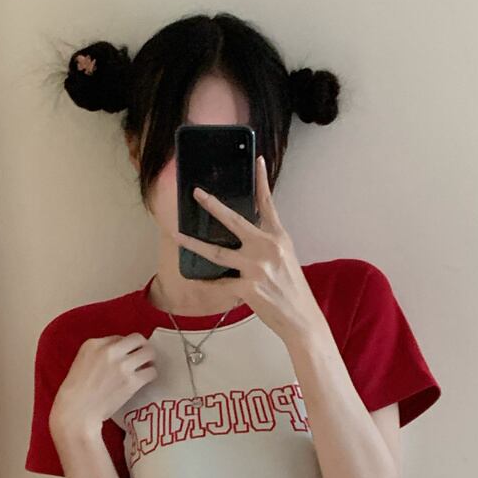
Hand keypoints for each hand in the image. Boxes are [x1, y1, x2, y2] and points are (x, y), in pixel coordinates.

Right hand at [50, 333, 157, 435]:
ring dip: (150, 359)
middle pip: (137, 339)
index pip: (118, 338)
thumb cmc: (75, 392)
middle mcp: (109, 351)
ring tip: (147, 367)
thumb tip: (119, 354)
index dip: (125, 347)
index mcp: (93, 344)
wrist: (77, 412)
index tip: (126, 355)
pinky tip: (146, 379)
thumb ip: (98, 354)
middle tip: (144, 356)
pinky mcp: (131, 381)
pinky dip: (151, 375)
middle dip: (143, 346)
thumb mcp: (81, 363)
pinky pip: (151, 372)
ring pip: (149, 352)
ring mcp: (122, 366)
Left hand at [172, 155, 325, 342]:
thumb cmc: (293, 289)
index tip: (258, 160)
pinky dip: (207, 283)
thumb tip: (246, 237)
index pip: (268, 204)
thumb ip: (267, 243)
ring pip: (217, 252)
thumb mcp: (286, 258)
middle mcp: (267, 248)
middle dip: (212, 205)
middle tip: (196, 193)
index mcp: (279, 237)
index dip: (262, 181)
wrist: (301, 317)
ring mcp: (256, 268)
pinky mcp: (247, 288)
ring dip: (194, 244)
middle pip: (234, 221)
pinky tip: (194, 279)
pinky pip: (219, 283)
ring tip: (177, 235)